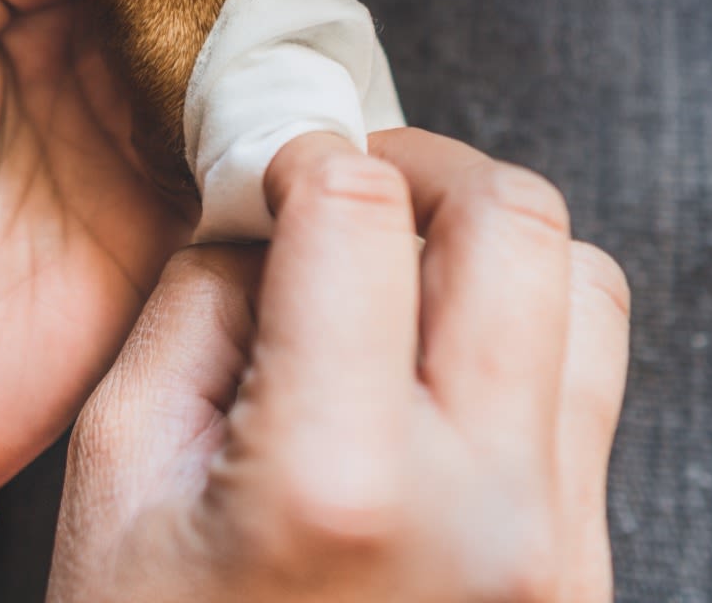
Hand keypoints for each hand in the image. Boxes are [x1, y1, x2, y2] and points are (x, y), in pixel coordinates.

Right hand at [50, 128, 630, 602]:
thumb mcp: (121, 468)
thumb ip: (195, 301)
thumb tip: (264, 205)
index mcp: (337, 480)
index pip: (360, 214)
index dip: (304, 152)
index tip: (272, 165)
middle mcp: (488, 511)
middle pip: (516, 222)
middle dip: (421, 166)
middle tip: (348, 186)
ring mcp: (561, 552)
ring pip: (586, 288)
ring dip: (488, 237)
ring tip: (398, 262)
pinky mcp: (585, 574)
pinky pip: (591, 381)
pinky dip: (523, 319)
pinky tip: (433, 349)